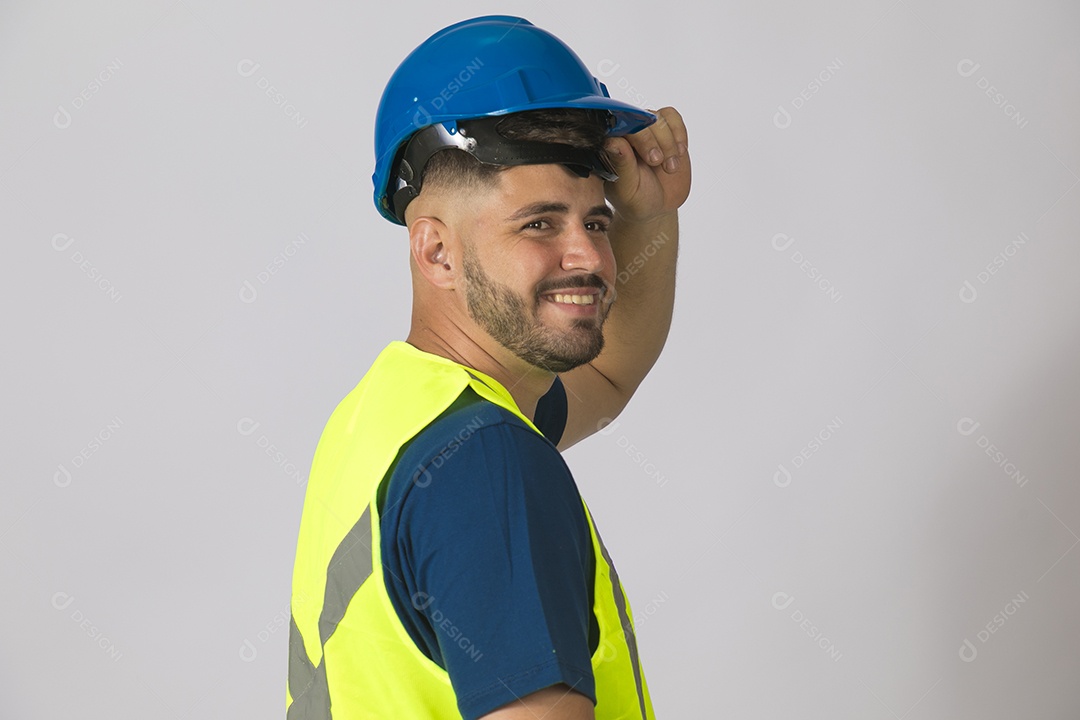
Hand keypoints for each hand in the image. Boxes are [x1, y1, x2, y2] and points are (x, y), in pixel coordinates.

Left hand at [603, 106, 690, 222]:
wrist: (658, 206)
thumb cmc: (637, 200)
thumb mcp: (627, 190)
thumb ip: (621, 166)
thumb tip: (612, 141)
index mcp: (610, 146)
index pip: (618, 126)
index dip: (638, 137)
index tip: (651, 159)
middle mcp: (626, 134)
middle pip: (641, 119)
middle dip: (654, 141)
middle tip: (658, 163)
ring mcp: (645, 130)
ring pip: (658, 117)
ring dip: (669, 142)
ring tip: (670, 167)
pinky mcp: (664, 129)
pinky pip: (672, 117)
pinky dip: (679, 134)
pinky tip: (679, 153)